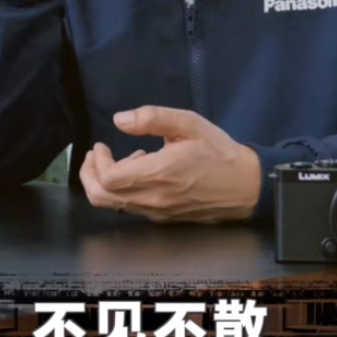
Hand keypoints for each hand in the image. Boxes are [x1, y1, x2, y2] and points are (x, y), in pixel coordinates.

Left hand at [79, 106, 262, 222]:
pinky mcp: (164, 218)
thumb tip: (119, 120)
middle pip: (101, 198)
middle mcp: (153, 199)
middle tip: (96, 156)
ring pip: (115, 206)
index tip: (101, 146)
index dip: (96, 162)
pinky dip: (125, 191)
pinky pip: (132, 208)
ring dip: (108, 183)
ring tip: (128, 160)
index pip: (108, 179)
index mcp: (157, 174)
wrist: (247, 187)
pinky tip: (143, 173)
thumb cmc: (219, 152)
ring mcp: (157, 212)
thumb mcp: (189, 124)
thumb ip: (152, 118)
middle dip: (89, 175)